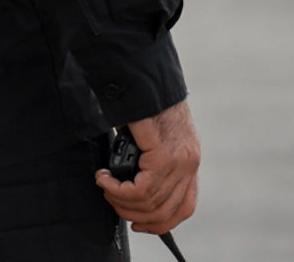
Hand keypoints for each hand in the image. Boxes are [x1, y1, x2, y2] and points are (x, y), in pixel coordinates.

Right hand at [94, 99, 199, 234]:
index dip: (159, 223)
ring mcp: (180, 158)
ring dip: (121, 200)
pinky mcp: (164, 152)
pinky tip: (105, 178)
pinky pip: (143, 189)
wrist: (141, 70)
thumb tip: (133, 187)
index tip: (137, 222)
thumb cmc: (143, 98)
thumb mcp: (155, 134)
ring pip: (151, 202)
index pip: (184, 207)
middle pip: (165, 211)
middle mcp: (189, 161)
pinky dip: (119, 190)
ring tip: (104, 184)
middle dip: (132, 213)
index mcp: (189, 159)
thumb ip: (153, 160)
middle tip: (110, 198)